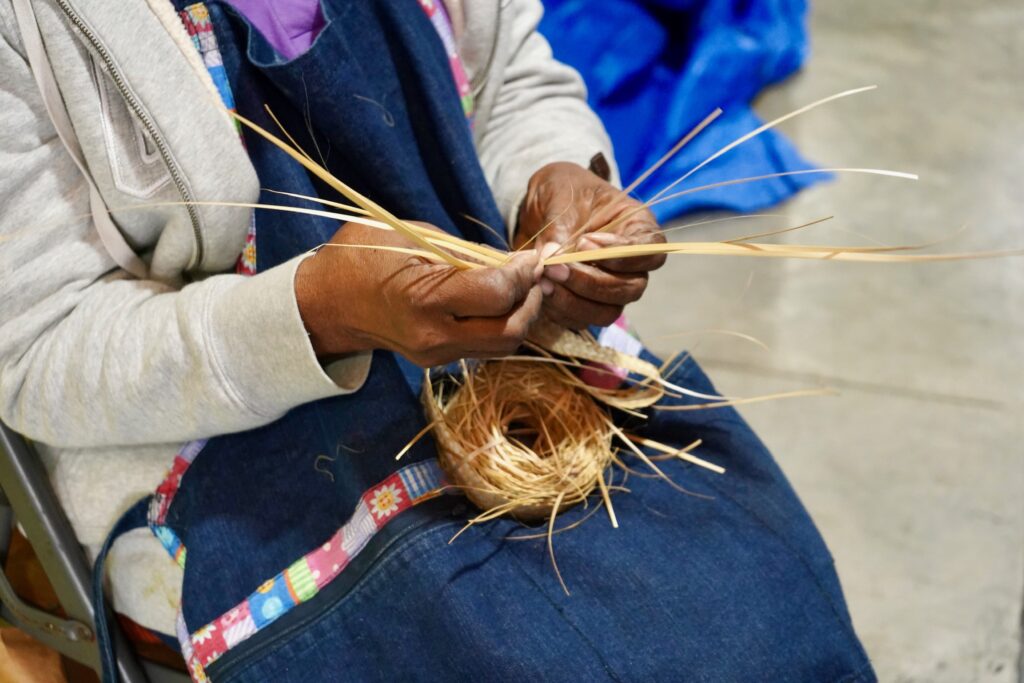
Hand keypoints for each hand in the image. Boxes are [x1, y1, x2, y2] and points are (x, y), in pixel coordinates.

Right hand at [296, 221, 542, 366]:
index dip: (525, 273)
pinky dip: (502, 324)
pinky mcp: (437, 361)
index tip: (532, 255)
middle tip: (535, 274)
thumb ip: (468, 253)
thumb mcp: (414, 237)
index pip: (498, 293)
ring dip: (521, 315)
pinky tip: (500, 300)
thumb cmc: (364, 256)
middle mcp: (433, 336)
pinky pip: (484, 346)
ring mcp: (435, 354)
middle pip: (510, 331)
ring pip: (502, 345)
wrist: (327, 303)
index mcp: (424, 299)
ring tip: (522, 286)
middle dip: (531, 300)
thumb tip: (514, 260)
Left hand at [515, 162, 665, 329]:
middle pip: (630, 288)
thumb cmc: (562, 192)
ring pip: (609, 311)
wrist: (541, 207)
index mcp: (639, 228)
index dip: (622, 254)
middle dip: (591, 282)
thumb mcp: (562, 198)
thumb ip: (561, 228)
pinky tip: (540, 290)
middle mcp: (632, 264)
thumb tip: (552, 257)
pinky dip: (561, 310)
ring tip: (544, 280)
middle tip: (554, 267)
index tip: (585, 242)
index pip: (651, 251)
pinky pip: (583, 319)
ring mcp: (612, 287)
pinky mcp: (587, 304)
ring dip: (575, 301)